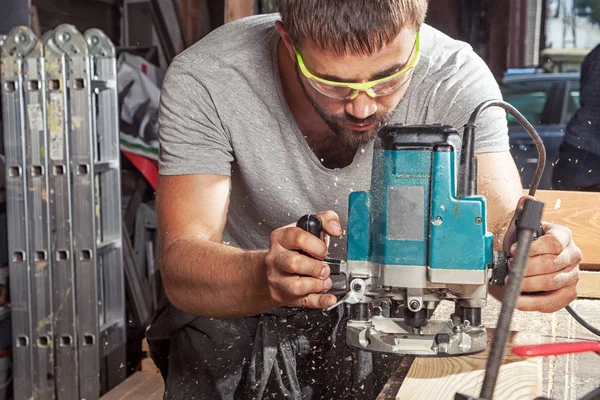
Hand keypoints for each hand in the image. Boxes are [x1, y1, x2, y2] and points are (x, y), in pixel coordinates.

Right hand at [265, 211, 340, 308]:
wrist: (274, 267)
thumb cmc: (293, 248)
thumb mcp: (306, 228)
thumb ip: (324, 220)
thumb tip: (335, 228)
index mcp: (281, 238)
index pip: (298, 238)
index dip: (316, 245)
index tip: (323, 250)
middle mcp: (275, 258)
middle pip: (294, 263)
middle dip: (316, 267)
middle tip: (324, 268)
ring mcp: (277, 278)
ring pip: (296, 286)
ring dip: (317, 285)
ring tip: (324, 281)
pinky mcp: (282, 295)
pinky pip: (303, 301)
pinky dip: (320, 301)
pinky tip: (329, 298)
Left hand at [496, 196, 581, 312]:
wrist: (524, 263)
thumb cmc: (523, 246)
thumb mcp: (520, 229)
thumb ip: (522, 214)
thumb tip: (525, 200)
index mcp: (563, 236)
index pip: (554, 243)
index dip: (532, 248)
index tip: (514, 250)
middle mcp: (572, 255)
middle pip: (551, 264)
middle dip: (526, 267)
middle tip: (510, 267)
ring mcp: (572, 275)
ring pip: (551, 283)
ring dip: (527, 284)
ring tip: (512, 281)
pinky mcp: (568, 294)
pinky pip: (552, 302)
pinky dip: (532, 302)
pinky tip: (518, 300)